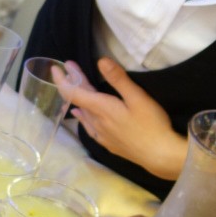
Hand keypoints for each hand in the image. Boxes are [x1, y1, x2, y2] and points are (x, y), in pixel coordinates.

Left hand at [55, 56, 187, 179]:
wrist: (159, 155)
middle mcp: (97, 122)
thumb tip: (101, 61)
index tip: (56, 68)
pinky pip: (89, 127)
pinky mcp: (108, 144)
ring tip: (75, 87)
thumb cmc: (151, 124)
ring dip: (78, 99)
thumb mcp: (138, 97)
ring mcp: (102, 135)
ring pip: (83, 114)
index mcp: (102, 108)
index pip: (73, 93)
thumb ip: (118, 79)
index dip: (62, 80)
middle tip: (71, 67)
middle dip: (73, 82)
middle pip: (79, 100)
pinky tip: (81, 117)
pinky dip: (82, 117)